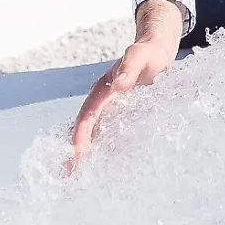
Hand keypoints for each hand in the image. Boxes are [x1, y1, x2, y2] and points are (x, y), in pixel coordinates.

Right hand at [67, 0, 183, 169]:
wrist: (156, 49)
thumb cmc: (150, 53)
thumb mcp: (141, 56)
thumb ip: (130, 68)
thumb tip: (118, 84)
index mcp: (104, 88)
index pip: (88, 114)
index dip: (81, 133)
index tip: (76, 153)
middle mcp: (102, 99)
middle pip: (84, 127)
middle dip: (75, 149)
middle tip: (68, 174)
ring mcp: (109, 107)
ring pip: (92, 132)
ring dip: (83, 152)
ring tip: (75, 176)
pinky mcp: (119, 112)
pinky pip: (105, 132)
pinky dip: (98, 148)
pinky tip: (98, 165)